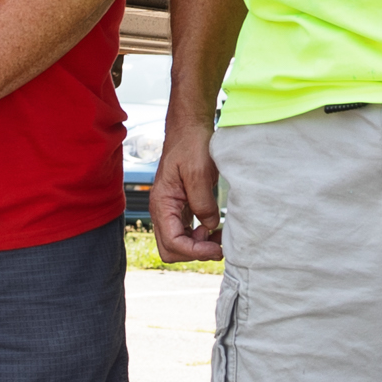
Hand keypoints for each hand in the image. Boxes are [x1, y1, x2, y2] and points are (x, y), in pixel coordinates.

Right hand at [150, 115, 224, 263]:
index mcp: (162, 203)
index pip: (172, 243)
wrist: (189, 128)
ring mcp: (170, 211)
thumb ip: (203, 203)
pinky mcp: (180, 208)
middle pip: (170, 250)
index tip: (218, 248)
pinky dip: (200, 238)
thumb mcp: (198, 172)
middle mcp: (162, 211)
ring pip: (178, 244)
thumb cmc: (191, 144)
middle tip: (218, 243)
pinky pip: (185, 233)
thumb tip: (210, 227)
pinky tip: (215, 229)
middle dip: (194, 252)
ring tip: (219, 235)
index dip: (195, 251)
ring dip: (198, 246)